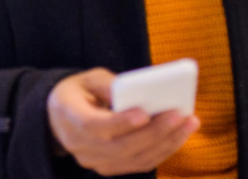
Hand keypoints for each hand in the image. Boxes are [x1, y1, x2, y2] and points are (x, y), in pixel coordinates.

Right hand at [46, 68, 198, 175]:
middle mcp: (79, 145)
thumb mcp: (87, 78)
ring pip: (134, 159)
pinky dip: (162, 151)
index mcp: (68, 116)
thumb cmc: (78, 92)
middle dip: (154, 132)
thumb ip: (108, 84)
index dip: (120, 123)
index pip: (94, 127)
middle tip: (180, 115)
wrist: (59, 118)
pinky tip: (178, 135)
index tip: (145, 113)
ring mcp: (94, 161)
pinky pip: (139, 164)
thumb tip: (134, 92)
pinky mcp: (109, 168)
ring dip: (165, 143)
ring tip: (189, 123)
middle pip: (121, 147)